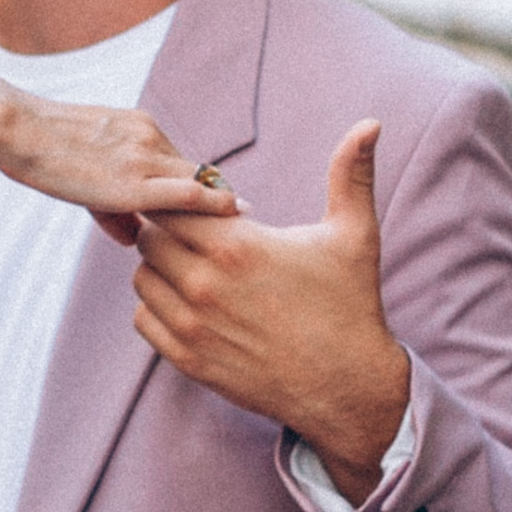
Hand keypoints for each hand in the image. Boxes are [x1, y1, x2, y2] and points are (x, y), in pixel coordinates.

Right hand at [0, 92, 240, 242]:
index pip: (181, 164)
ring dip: (215, 211)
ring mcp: (145, 158)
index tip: (227, 207)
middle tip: (247, 218)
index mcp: (140, 127)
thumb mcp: (85, 170)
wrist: (19, 129)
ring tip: (241, 230)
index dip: (204, 189)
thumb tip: (132, 238)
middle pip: (197, 174)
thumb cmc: (40, 151)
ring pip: (195, 186)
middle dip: (220, 200)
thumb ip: (113, 204)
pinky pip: (187, 195)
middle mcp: (150, 138)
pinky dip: (214, 207)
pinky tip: (236, 215)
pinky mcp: (134, 183)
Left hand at [131, 118, 409, 496]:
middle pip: (150, 235)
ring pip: (141, 277)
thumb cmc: (349, 306)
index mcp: (238, 246)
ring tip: (195, 267)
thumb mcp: (353, 234)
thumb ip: (351, 173)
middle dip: (169, 229)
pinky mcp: (187, 360)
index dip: (183, 199)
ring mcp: (192, 325)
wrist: (348, 387)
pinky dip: (157, 307)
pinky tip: (190, 302)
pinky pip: (143, 319)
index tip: (203, 206)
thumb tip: (369, 123)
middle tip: (198, 235)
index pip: (173, 203)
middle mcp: (205, 284)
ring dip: (160, 267)